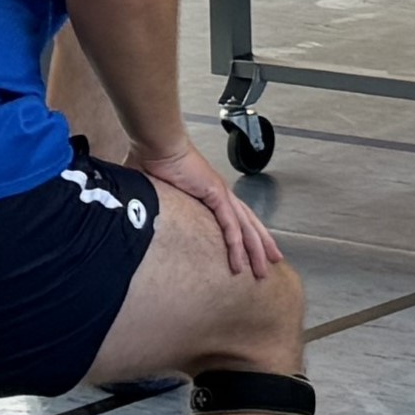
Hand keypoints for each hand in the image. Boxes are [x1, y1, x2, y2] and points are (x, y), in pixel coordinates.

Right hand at [133, 140, 282, 277]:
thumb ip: (157, 206)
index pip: (236, 217)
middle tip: (273, 262)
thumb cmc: (153, 161)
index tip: (253, 250)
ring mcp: (221, 193)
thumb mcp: (157, 191)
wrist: (157, 145)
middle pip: (248, 224)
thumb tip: (141, 216)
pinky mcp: (215, 194)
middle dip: (262, 245)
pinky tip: (240, 260)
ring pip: (245, 228)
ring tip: (262, 269)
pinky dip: (236, 244)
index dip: (247, 234)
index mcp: (210, 191)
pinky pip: (230, 225)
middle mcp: (221, 193)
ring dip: (255, 250)